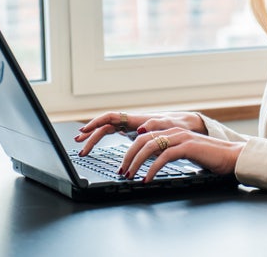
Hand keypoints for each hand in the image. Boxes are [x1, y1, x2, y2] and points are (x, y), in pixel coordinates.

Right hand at [74, 111, 206, 156]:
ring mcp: (131, 127)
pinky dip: (104, 140)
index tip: (84, 130)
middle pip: (105, 126)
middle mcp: (131, 121)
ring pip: (107, 131)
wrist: (187, 126)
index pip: (111, 117)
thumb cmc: (179, 125)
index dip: (96, 123)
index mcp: (137, 119)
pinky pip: (114, 135)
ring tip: (83, 149)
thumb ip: (156, 126)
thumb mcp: (170, 125)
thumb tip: (141, 128)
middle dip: (91, 134)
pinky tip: (96, 145)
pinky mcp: (134, 133)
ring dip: (94, 138)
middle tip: (79, 145)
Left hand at [120, 127, 243, 181]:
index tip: (125, 164)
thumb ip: (170, 152)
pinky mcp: (187, 147)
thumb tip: (153, 160)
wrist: (232, 156)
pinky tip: (147, 179)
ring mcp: (181, 138)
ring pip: (150, 146)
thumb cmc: (211, 157)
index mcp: (173, 132)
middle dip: (128, 156)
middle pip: (142, 139)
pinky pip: (163, 156)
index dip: (131, 149)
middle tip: (122, 171)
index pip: (144, 136)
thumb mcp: (185, 152)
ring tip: (130, 175)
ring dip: (136, 162)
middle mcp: (175, 131)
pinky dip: (152, 169)